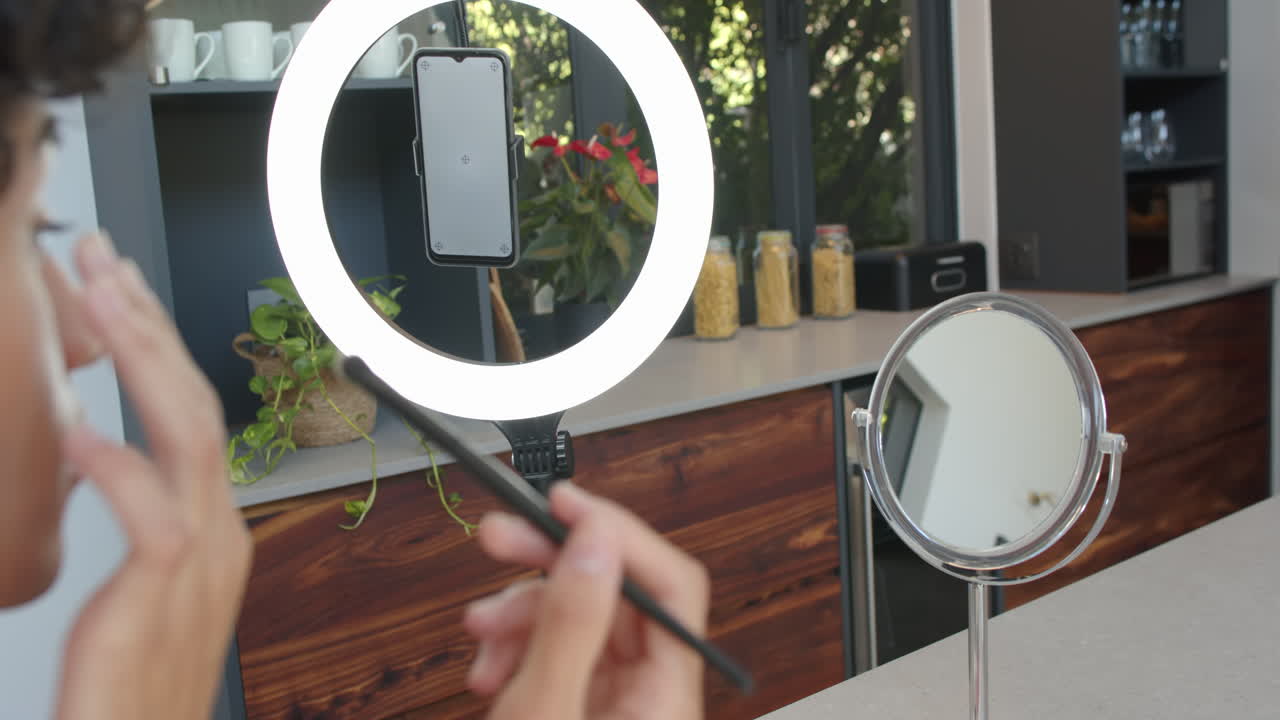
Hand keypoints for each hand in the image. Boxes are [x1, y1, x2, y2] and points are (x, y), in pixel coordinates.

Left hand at [53, 232, 251, 719]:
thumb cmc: (130, 681)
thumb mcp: (140, 584)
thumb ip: (135, 513)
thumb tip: (97, 448)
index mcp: (212, 525)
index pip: (193, 413)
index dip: (155, 344)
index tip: (118, 291)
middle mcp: (218, 530)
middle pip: (195, 405)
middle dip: (146, 324)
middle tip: (104, 260)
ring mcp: (201, 557)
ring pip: (186, 436)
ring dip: (140, 360)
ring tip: (99, 300)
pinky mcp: (167, 588)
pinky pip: (150, 511)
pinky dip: (115, 463)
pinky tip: (78, 428)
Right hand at [464, 482, 708, 719]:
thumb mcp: (543, 709)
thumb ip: (571, 627)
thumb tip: (594, 544)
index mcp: (666, 696)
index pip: (671, 584)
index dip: (618, 533)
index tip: (563, 505)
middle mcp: (651, 692)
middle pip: (619, 592)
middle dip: (552, 561)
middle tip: (502, 536)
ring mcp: (617, 697)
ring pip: (580, 614)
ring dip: (523, 609)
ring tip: (482, 626)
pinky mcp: (583, 702)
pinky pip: (559, 647)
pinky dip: (518, 644)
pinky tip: (490, 665)